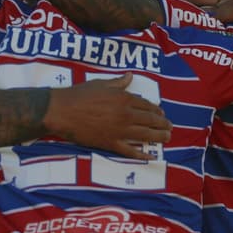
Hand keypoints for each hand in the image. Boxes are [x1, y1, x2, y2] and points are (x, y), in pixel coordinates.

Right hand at [46, 73, 171, 158]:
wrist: (62, 111)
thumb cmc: (79, 95)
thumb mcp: (100, 84)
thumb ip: (118, 82)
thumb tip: (130, 76)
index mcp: (124, 98)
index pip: (146, 105)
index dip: (156, 110)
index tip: (161, 114)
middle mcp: (126, 114)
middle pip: (150, 120)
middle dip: (163, 124)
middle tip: (170, 128)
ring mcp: (119, 130)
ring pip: (145, 135)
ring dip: (159, 137)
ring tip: (167, 138)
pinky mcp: (110, 143)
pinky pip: (129, 151)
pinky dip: (140, 154)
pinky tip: (149, 156)